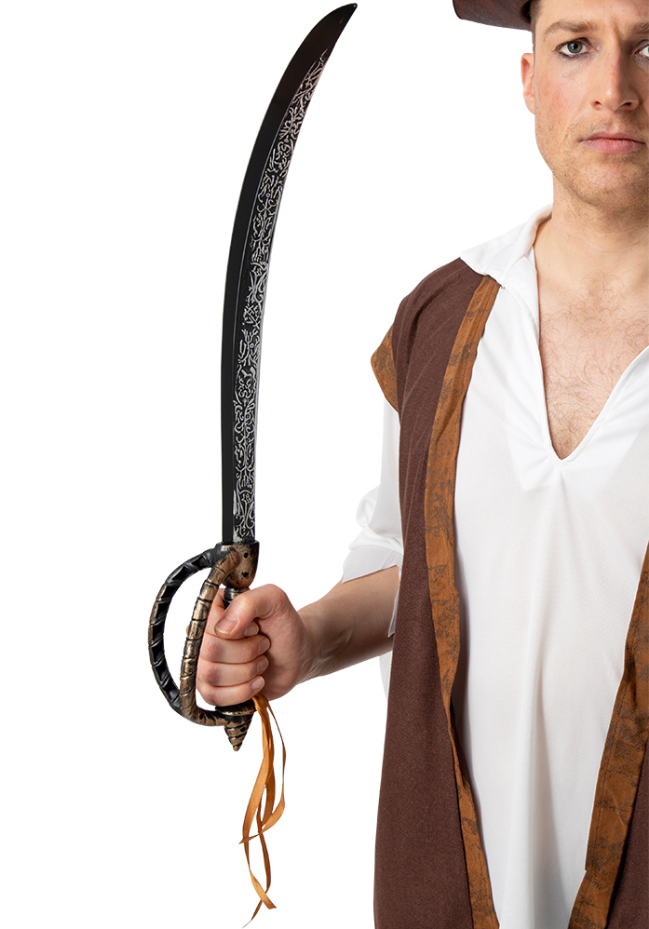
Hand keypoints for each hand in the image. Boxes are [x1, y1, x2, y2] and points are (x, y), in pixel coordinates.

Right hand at [196, 584, 312, 706]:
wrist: (295, 655)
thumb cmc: (283, 625)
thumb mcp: (275, 600)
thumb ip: (249, 602)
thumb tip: (223, 629)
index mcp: (213, 608)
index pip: (209, 623)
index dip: (238, 631)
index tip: (257, 629)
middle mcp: (203, 635)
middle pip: (209, 651)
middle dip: (246, 652)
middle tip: (264, 645)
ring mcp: (203, 662)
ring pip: (210, 674)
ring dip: (246, 671)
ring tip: (262, 662)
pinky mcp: (210, 688)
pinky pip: (213, 696)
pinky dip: (241, 691)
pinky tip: (257, 682)